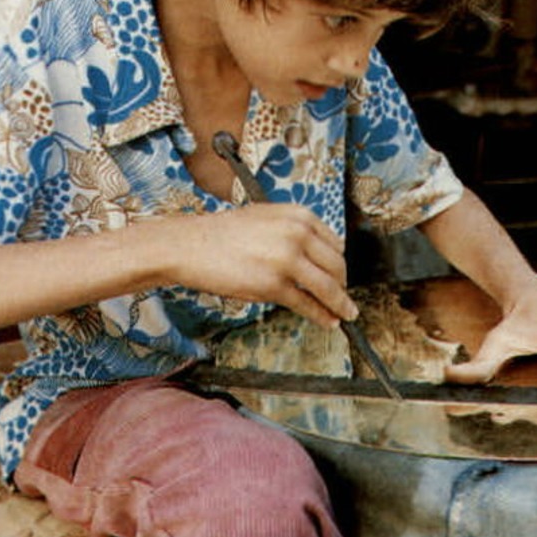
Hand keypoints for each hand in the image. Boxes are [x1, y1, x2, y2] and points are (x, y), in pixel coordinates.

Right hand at [165, 204, 356, 327]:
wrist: (190, 245)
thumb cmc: (224, 234)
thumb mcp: (267, 219)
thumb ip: (295, 232)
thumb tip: (318, 256)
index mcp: (299, 216)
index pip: (335, 244)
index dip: (340, 264)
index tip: (341, 275)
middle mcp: (298, 234)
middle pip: (336, 266)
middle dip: (342, 285)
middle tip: (343, 297)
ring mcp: (287, 260)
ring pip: (327, 287)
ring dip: (340, 304)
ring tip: (346, 314)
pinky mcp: (274, 285)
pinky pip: (307, 304)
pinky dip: (321, 315)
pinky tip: (328, 320)